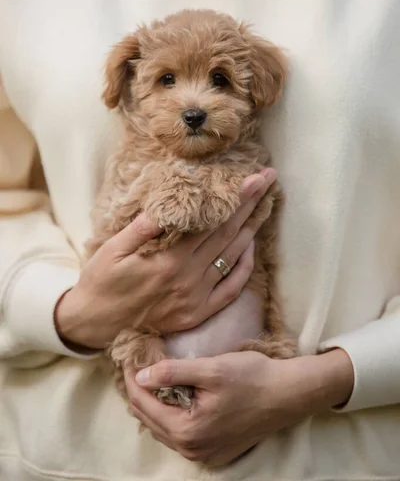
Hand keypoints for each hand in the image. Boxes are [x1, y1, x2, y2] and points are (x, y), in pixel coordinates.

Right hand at [55, 169, 275, 348]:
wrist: (95, 324)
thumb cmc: (102, 281)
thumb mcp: (114, 249)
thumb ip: (143, 227)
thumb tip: (169, 204)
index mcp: (170, 260)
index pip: (213, 221)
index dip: (236, 198)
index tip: (255, 178)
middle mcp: (189, 278)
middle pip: (228, 234)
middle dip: (251, 205)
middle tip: (269, 181)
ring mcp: (197, 298)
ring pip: (232, 257)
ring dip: (252, 230)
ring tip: (265, 206)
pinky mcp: (197, 313)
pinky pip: (230, 289)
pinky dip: (243, 267)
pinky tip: (250, 248)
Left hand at [127, 349, 353, 465]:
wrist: (289, 394)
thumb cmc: (253, 378)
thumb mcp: (210, 369)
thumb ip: (172, 373)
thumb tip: (140, 375)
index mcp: (188, 431)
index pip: (143, 404)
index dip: (131, 379)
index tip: (127, 357)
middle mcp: (192, 450)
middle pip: (150, 419)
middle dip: (139, 391)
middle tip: (134, 364)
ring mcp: (204, 454)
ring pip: (164, 428)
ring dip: (153, 403)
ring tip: (148, 377)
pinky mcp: (214, 450)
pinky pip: (180, 434)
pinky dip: (170, 414)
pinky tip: (171, 395)